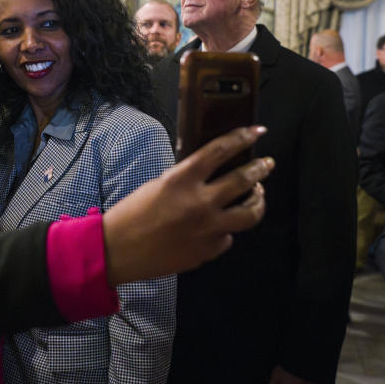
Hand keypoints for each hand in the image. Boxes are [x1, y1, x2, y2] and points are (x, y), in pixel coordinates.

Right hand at [102, 125, 270, 284]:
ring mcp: (207, 229)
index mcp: (182, 179)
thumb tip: (211, 172)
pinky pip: (227, 238)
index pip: (221, 150)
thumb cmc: (131, 215)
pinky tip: (219, 227)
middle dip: (261, 169)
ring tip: (257, 195)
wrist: (117, 251)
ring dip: (258, 201)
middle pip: (244, 180)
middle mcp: (200, 203)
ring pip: (250, 213)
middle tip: (267, 164)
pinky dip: (225, 231)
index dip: (242, 137)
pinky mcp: (207, 251)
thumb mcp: (158, 185)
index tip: (257, 131)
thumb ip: (186, 179)